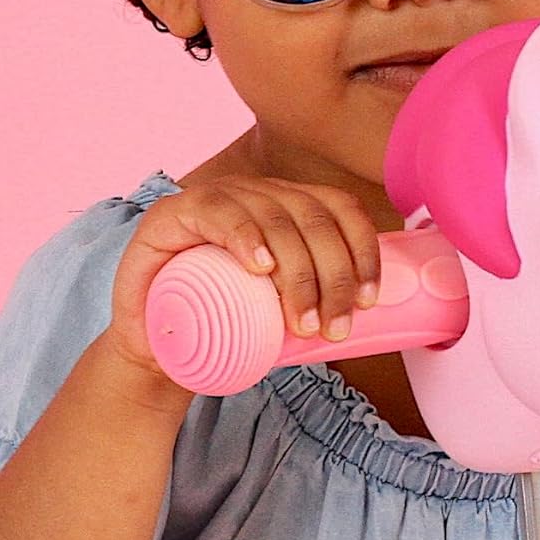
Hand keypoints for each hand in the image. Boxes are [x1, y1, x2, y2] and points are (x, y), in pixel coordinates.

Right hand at [107, 175, 384, 380]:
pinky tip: (261, 266)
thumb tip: (383, 318)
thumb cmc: (225, 325)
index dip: (363, 249)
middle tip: (334, 330)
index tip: (371, 300)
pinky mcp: (174, 213)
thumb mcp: (282, 309)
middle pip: (313, 220)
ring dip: (299, 274)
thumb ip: (320, 299)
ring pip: (276, 219)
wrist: (155, 347)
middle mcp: (257, 192)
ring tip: (304, 323)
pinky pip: (220, 213)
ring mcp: (217, 197)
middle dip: (333, 277)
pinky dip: (246, 237)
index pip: (339, 209)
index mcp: (287, 205)